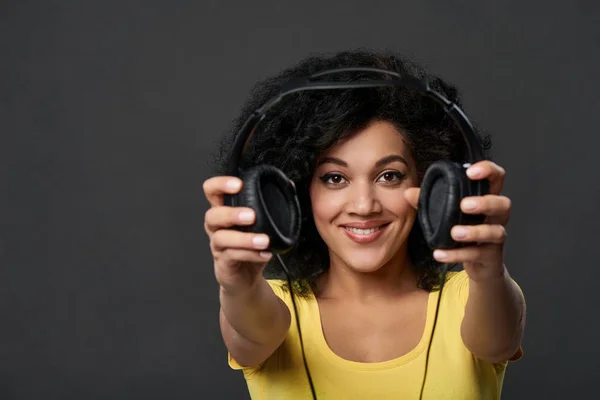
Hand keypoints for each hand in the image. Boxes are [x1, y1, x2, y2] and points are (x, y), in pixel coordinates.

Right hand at [203, 176, 272, 293]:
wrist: (246, 277)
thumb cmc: (251, 245)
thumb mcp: (261, 223)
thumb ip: (271, 204)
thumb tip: (289, 185)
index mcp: (223, 210)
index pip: (212, 191)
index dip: (221, 184)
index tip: (238, 184)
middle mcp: (216, 227)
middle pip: (212, 215)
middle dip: (231, 213)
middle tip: (252, 216)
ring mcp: (217, 246)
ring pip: (221, 238)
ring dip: (244, 238)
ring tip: (264, 240)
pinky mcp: (223, 262)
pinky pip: (232, 256)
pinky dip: (250, 254)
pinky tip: (265, 254)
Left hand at [404, 161, 509, 281]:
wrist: (480, 265)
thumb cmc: (465, 231)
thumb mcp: (447, 215)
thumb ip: (429, 202)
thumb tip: (409, 193)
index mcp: (487, 199)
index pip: (496, 178)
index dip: (488, 171)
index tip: (471, 172)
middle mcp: (496, 216)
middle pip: (503, 204)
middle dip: (485, 202)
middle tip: (464, 205)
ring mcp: (496, 237)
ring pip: (496, 231)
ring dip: (474, 231)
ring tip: (454, 233)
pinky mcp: (491, 256)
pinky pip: (477, 255)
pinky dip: (458, 254)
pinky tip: (441, 254)